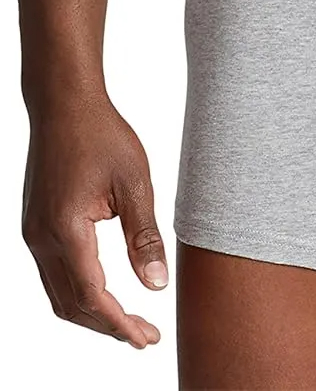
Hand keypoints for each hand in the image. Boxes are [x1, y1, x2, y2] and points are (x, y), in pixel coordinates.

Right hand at [22, 92, 167, 348]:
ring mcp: (33, 233)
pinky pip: (52, 274)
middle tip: (144, 336)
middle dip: (108, 326)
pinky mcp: (34, 225)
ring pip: (58, 294)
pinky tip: (104, 290)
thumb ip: (144, 236)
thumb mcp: (134, 181)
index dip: (120, 324)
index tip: (146, 339)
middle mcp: (41, 238)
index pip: (93, 297)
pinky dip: (77, 292)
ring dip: (91, 313)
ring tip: (128, 320)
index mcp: (66, 229)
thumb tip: (156, 285)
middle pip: (72, 306)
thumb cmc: (102, 134)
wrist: (64, 103)